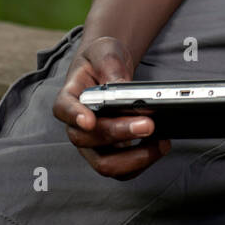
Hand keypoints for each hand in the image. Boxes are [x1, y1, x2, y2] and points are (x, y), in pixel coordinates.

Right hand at [53, 36, 171, 179]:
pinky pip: (122, 170)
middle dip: (120, 134)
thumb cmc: (102, 60)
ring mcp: (92, 144)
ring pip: (105, 164)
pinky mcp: (110, 153)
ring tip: (160, 142)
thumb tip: (124, 89)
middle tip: (148, 124)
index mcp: (70, 98)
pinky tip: (159, 146)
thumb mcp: (106, 54)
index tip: (89, 120)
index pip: (64, 109)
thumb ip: (112, 68)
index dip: (75, 116)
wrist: (107, 68)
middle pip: (89, 139)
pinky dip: (142, 163)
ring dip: (134, 158)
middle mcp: (77, 126)